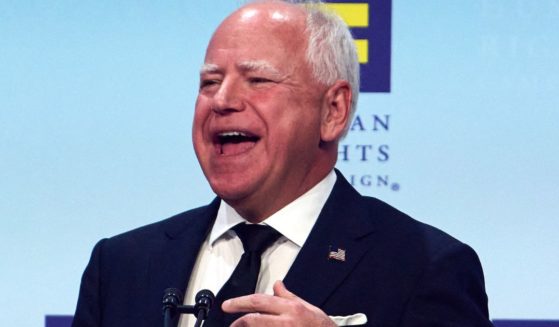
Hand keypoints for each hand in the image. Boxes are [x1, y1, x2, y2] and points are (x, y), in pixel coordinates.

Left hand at [222, 280, 336, 326]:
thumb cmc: (321, 326)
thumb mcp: (308, 307)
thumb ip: (289, 296)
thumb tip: (277, 285)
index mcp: (291, 308)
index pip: (259, 301)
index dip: (240, 302)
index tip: (228, 305)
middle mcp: (286, 321)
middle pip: (253, 319)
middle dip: (237, 321)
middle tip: (230, 323)